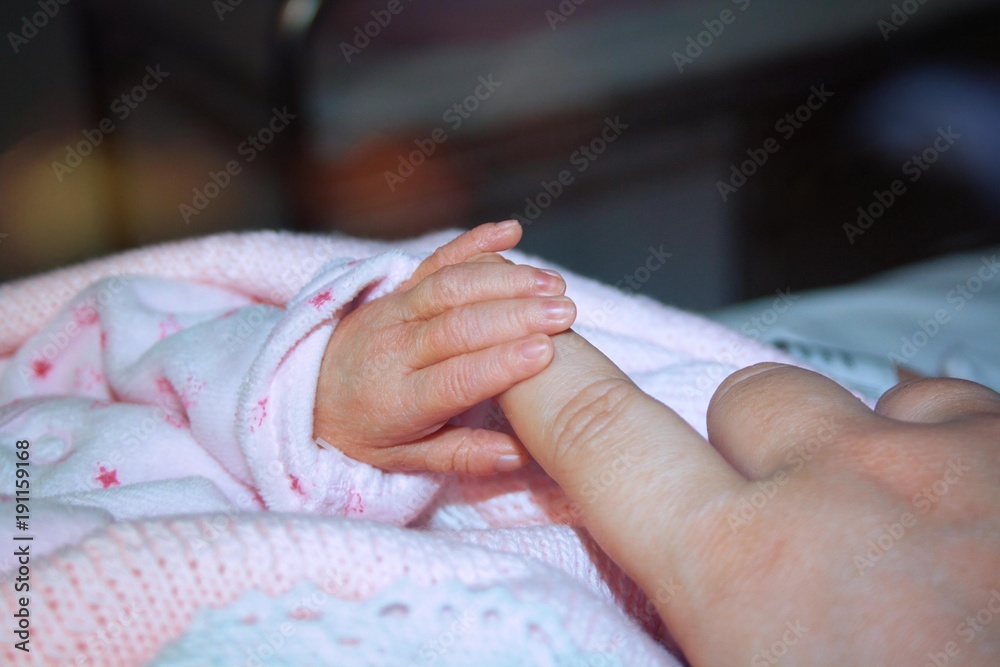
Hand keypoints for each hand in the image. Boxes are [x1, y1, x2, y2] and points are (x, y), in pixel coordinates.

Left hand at [314, 222, 576, 474]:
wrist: (303, 394)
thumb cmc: (362, 434)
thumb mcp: (403, 460)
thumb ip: (462, 455)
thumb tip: (519, 456)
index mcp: (396, 400)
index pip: (454, 378)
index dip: (500, 364)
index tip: (545, 353)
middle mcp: (393, 349)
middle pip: (457, 325)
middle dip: (515, 316)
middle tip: (565, 314)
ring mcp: (392, 311)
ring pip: (449, 286)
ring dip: (504, 279)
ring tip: (552, 284)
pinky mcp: (396, 288)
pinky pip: (436, 260)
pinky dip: (474, 242)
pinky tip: (512, 232)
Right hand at [499, 331, 999, 665]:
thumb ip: (675, 638)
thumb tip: (646, 602)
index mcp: (751, 575)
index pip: (602, 436)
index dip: (544, 380)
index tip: (520, 344)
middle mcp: (850, 486)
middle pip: (746, 401)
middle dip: (747, 456)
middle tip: (794, 548)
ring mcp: (965, 457)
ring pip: (862, 404)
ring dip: (859, 459)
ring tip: (908, 548)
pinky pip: (962, 417)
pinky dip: (951, 462)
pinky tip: (979, 536)